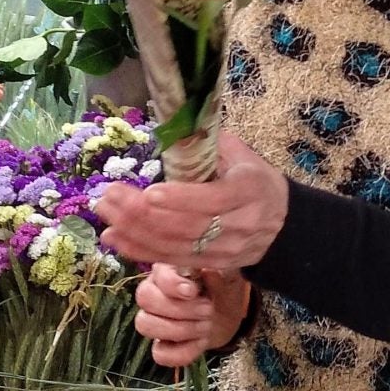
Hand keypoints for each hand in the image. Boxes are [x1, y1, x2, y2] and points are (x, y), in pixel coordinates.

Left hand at [94, 132, 288, 271]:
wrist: (284, 225)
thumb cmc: (256, 181)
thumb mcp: (243, 156)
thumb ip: (210, 144)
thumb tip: (172, 125)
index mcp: (248, 190)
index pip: (212, 200)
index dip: (180, 199)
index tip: (149, 192)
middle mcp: (239, 224)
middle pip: (186, 226)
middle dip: (142, 215)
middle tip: (109, 198)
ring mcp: (225, 249)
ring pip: (175, 246)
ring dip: (135, 233)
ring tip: (105, 216)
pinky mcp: (212, 265)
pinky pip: (173, 259)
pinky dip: (142, 250)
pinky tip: (116, 239)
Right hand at [135, 265, 249, 368]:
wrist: (229, 315)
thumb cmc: (222, 289)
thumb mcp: (227, 276)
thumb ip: (217, 273)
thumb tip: (206, 272)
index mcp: (166, 270)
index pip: (155, 275)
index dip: (172, 285)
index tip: (193, 291)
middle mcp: (152, 293)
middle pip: (145, 299)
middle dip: (180, 308)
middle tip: (208, 309)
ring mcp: (153, 321)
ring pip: (145, 325)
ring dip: (181, 329)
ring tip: (206, 325)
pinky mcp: (161, 346)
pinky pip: (160, 354)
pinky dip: (183, 352)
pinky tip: (201, 342)